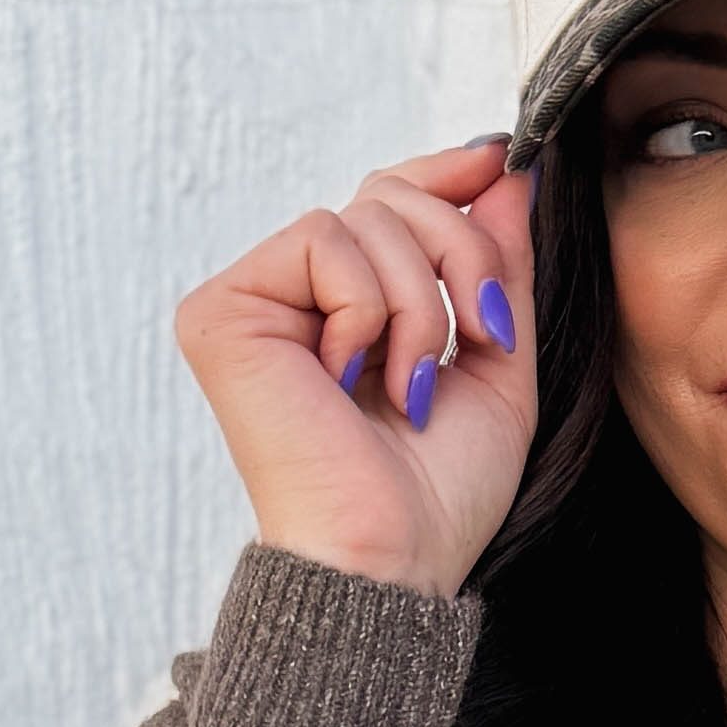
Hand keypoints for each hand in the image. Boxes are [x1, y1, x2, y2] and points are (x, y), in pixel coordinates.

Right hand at [173, 139, 537, 600]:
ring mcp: (255, 303)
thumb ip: (499, 263)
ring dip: (420, 304)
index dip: (446, 178)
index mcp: (351, 311)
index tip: (502, 165)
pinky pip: (321, 239)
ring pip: (364, 215)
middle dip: (458, 254)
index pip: (390, 201)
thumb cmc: (439, 495)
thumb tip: (505, 166)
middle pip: (388, 195)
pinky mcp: (221, 312)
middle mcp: (296, 300)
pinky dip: (365, 309)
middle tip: (478, 338)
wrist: (390, 561)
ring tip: (409, 388)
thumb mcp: (497, 361)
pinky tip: (351, 379)